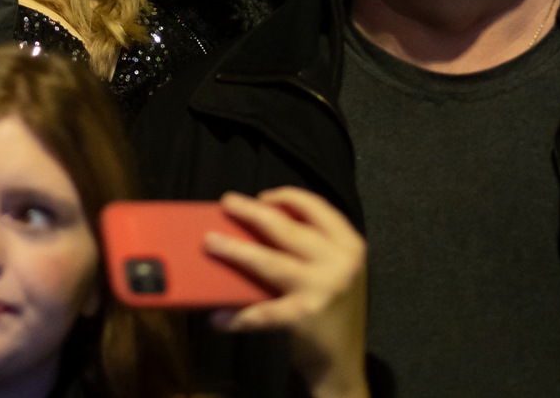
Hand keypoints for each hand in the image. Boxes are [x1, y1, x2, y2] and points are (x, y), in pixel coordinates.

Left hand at [205, 188, 369, 397]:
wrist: (343, 362)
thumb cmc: (330, 309)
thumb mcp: (334, 270)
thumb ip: (310, 249)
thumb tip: (257, 224)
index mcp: (348, 245)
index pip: (317, 207)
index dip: (287, 197)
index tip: (262, 196)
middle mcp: (339, 262)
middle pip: (287, 229)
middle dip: (252, 212)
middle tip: (227, 202)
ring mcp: (322, 289)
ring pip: (270, 262)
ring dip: (236, 251)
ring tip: (210, 243)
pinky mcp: (304, 316)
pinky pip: (262, 312)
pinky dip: (237, 316)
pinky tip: (218, 318)